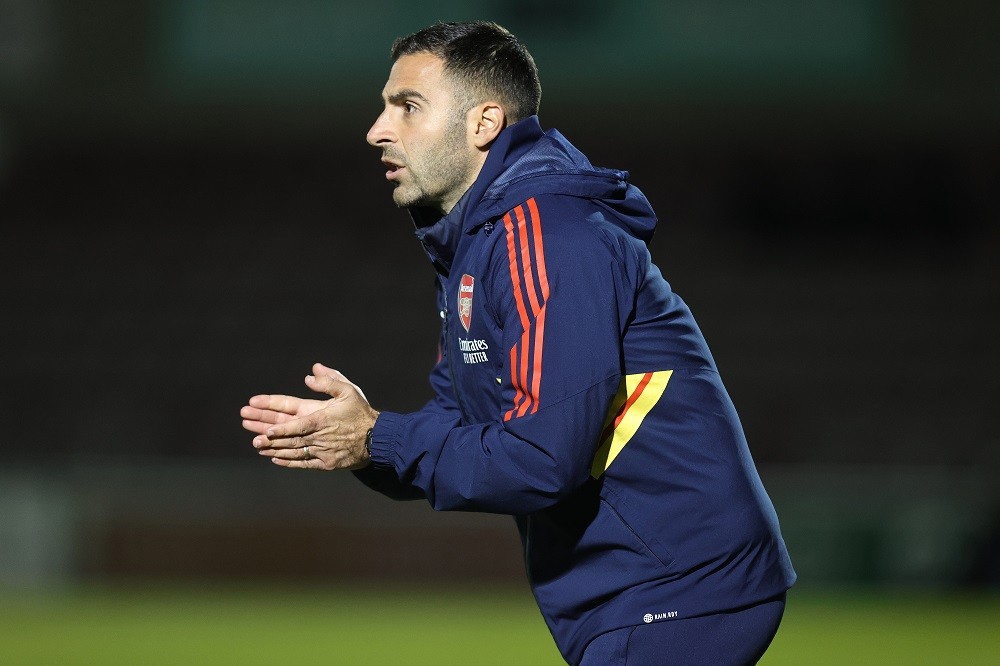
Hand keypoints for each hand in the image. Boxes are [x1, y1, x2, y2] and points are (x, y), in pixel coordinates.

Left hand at [240, 363, 378, 469]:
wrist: (377, 439)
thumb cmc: (361, 413)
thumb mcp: (349, 391)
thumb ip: (329, 380)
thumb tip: (310, 373)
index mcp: (323, 418)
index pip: (296, 422)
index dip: (280, 425)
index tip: (265, 428)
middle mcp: (319, 436)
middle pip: (290, 437)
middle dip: (268, 435)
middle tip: (250, 433)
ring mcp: (322, 451)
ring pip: (294, 451)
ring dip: (274, 449)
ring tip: (256, 446)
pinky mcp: (326, 463)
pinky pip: (304, 464)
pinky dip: (288, 462)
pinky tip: (274, 458)